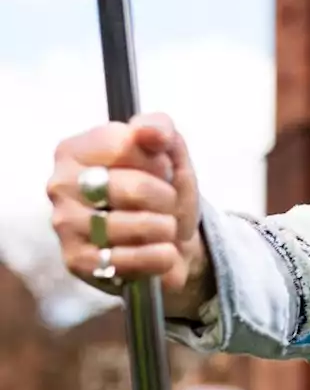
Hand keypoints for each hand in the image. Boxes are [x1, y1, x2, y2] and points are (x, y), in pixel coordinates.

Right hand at [47, 112, 210, 318]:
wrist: (168, 237)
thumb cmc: (161, 187)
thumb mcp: (168, 151)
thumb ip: (159, 128)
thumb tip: (150, 132)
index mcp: (75, 150)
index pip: (125, 145)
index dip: (157, 160)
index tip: (160, 169)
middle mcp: (60, 185)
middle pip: (135, 188)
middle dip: (167, 197)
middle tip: (166, 202)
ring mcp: (65, 225)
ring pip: (138, 226)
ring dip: (166, 227)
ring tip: (163, 226)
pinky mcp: (77, 262)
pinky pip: (132, 260)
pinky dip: (160, 256)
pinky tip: (161, 251)